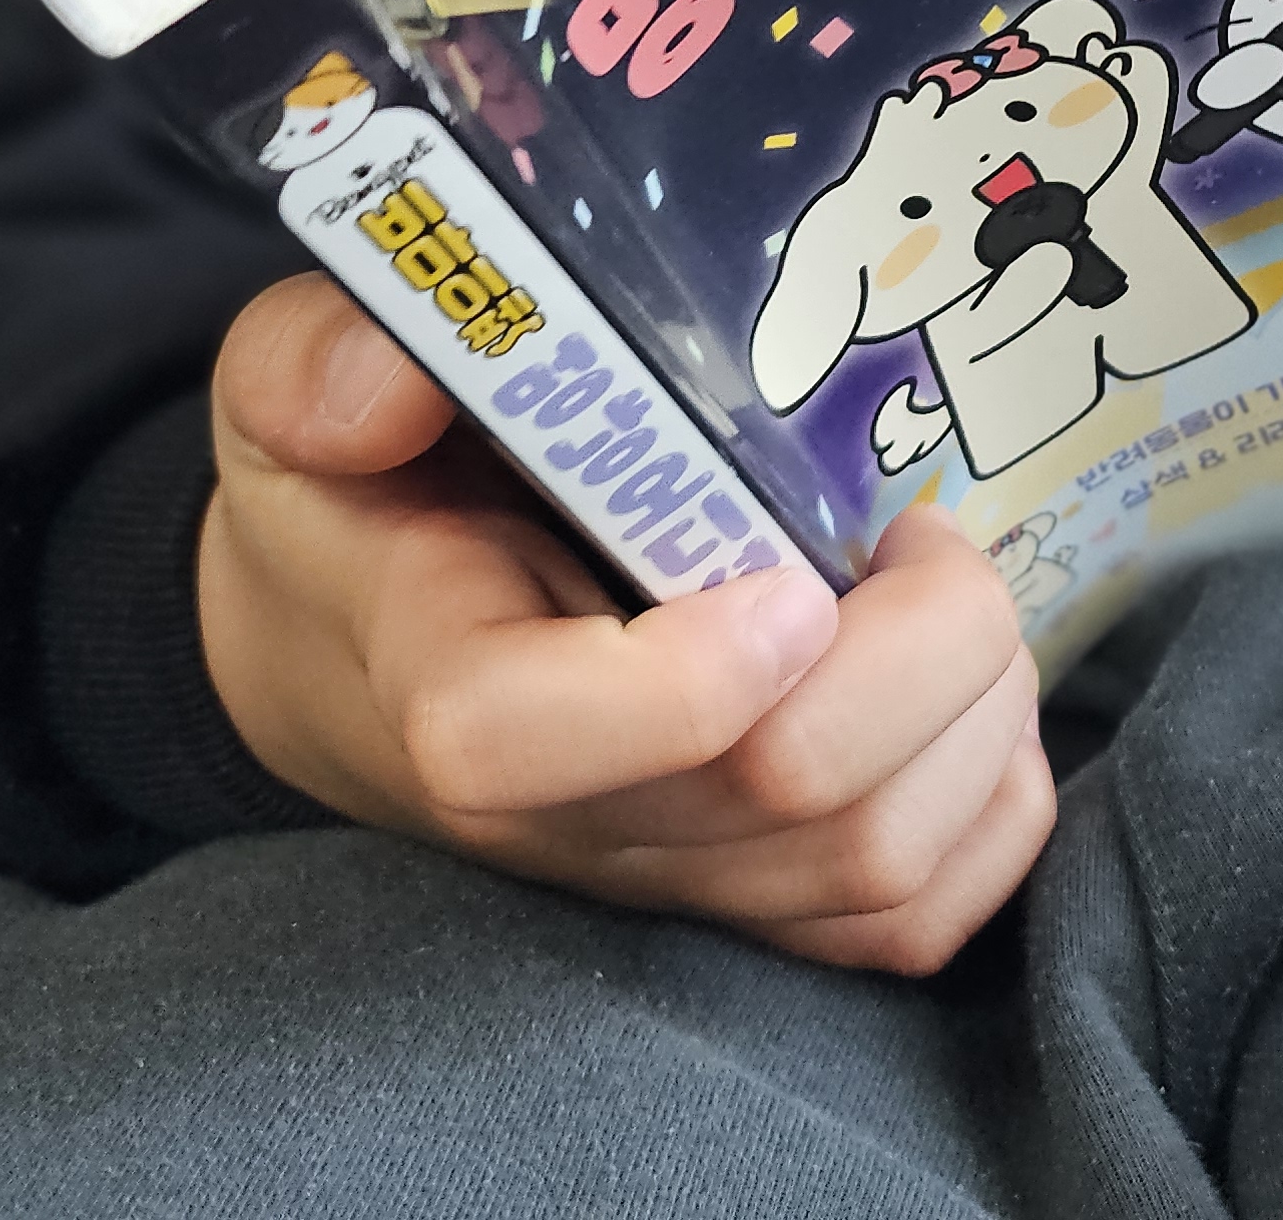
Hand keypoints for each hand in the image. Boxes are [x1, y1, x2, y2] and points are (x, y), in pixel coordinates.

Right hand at [197, 273, 1050, 974]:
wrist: (362, 645)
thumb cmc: (360, 499)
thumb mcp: (294, 392)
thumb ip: (315, 369)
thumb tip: (393, 380)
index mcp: (431, 673)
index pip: (517, 743)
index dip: (674, 681)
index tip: (784, 579)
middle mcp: (559, 811)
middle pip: (775, 800)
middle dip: (912, 648)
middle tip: (910, 527)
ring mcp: (665, 875)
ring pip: (874, 862)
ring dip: (969, 708)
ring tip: (941, 585)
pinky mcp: (749, 902)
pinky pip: (915, 915)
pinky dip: (988, 801)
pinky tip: (965, 691)